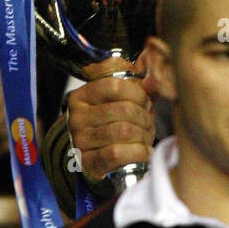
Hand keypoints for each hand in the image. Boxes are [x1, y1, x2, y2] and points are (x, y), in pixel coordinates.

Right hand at [67, 55, 155, 180]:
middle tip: (149, 123)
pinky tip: (145, 152)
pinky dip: (139, 152)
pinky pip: (118, 153)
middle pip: (124, 110)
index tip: (146, 102)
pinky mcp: (89, 162)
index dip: (138, 93)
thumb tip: (151, 65)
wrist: (95, 160)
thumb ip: (135, 83)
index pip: (115, 86)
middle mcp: (77, 117)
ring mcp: (81, 141)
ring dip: (144, 135)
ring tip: (146, 137)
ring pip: (124, 131)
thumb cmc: (112, 126)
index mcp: (82, 96)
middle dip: (145, 117)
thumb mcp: (119, 101)